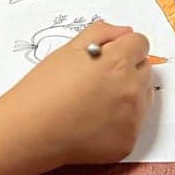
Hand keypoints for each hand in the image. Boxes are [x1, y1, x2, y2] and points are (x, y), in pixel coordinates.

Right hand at [4, 20, 152, 168]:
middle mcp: (131, 88)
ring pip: (144, 96)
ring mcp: (132, 118)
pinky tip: (94, 122)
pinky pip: (133, 124)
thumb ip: (102, 33)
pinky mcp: (128, 142)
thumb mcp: (69, 49)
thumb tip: (126, 32)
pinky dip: (120, 122)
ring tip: (96, 101)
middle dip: (128, 69)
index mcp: (119, 61)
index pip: (141, 43)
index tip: (110, 56)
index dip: (124, 47)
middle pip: (145, 69)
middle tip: (99, 80)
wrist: (29, 132)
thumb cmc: (44, 88)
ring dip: (129, 94)